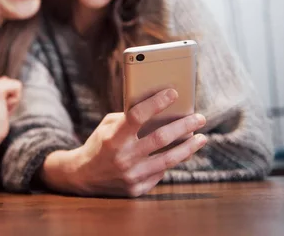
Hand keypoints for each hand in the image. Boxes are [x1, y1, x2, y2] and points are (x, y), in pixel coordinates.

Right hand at [0, 76, 21, 141]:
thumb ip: (2, 91)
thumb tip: (5, 77)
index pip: (7, 84)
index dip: (7, 99)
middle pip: (12, 84)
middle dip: (11, 99)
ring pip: (16, 85)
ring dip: (13, 101)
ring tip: (0, 111)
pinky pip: (18, 87)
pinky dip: (15, 100)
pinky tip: (3, 109)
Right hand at [42, 89, 206, 197]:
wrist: (82, 176)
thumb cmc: (99, 144)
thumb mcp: (107, 127)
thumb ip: (129, 119)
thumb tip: (160, 110)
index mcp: (112, 138)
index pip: (137, 116)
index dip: (156, 103)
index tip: (174, 93)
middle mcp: (122, 157)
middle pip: (160, 138)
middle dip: (184, 126)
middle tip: (199, 118)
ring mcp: (130, 176)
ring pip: (168, 159)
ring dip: (188, 147)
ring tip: (201, 137)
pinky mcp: (136, 189)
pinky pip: (160, 173)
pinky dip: (172, 161)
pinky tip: (181, 153)